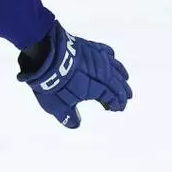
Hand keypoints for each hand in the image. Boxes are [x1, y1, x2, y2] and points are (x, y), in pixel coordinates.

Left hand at [17, 21, 131, 128]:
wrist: (44, 57)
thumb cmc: (52, 84)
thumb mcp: (57, 106)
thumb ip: (68, 116)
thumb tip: (75, 125)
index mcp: (97, 88)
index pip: (112, 97)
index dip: (116, 104)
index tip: (116, 109)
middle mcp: (102, 73)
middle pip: (117, 83)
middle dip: (123, 92)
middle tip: (126, 98)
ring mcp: (96, 58)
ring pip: (115, 67)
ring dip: (121, 75)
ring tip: (125, 80)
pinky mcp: (88, 46)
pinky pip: (105, 51)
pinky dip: (111, 57)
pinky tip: (111, 58)